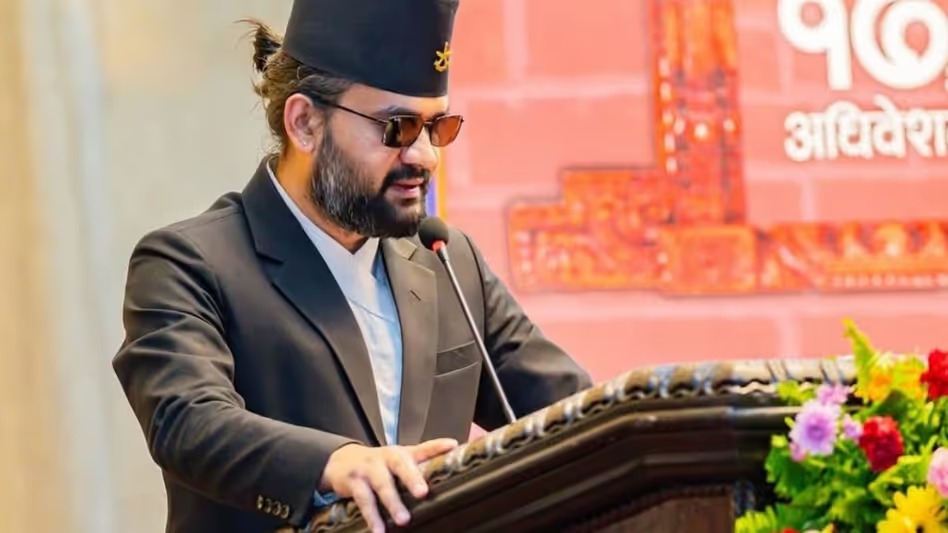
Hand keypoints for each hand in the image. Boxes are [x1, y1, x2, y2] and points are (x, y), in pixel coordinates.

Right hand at [321, 438, 457, 532]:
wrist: (341, 461)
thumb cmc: (379, 464)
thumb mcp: (400, 459)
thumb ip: (424, 457)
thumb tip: (453, 451)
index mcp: (401, 453)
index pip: (422, 448)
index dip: (437, 446)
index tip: (452, 446)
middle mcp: (386, 457)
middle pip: (400, 465)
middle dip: (412, 478)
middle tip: (423, 492)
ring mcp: (369, 469)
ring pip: (381, 485)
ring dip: (392, 503)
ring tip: (403, 521)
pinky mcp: (354, 482)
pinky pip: (363, 501)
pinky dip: (371, 518)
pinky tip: (378, 531)